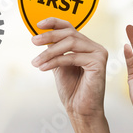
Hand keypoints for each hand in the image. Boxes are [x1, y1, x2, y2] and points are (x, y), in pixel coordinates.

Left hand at [31, 18, 109, 132]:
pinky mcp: (98, 62)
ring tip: (36, 61)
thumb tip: (41, 34)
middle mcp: (95, 47)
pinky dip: (56, 61)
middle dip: (49, 36)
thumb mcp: (59, 64)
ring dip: (50, 52)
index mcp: (86, 45)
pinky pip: (72, 57)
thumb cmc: (71, 89)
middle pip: (69, 33)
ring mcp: (99, 53)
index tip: (38, 24)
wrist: (80, 110)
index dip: (54, 22)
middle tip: (33, 41)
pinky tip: (44, 67)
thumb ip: (54, 49)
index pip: (70, 27)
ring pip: (70, 43)